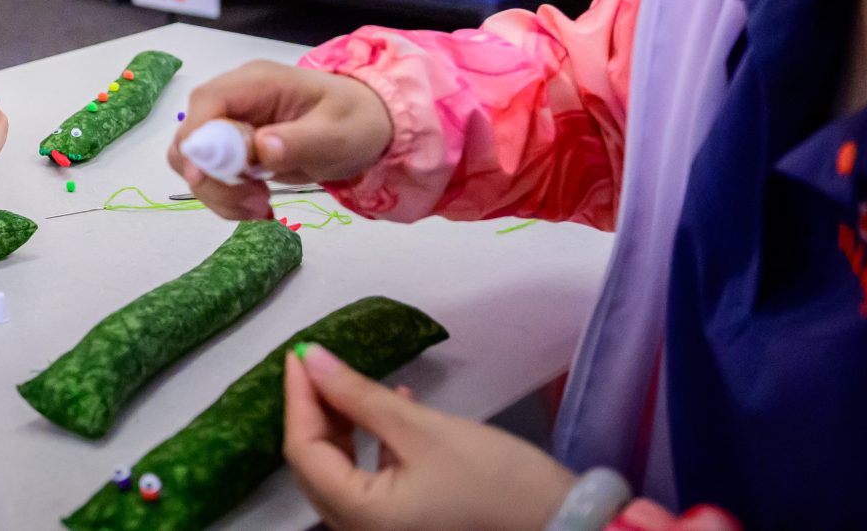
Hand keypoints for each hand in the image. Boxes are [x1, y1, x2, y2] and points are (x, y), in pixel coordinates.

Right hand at [167, 60, 393, 218]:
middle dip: (211, 176)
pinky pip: (211, 175)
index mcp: (257, 83)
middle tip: (254, 202)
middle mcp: (236, 99)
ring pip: (194, 161)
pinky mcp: (234, 149)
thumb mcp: (338, 133)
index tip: (206, 177)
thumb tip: (260, 149)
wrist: (367, 126)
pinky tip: (258, 207)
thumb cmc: (355, 122)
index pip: (207, 102)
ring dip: (218, 192)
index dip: (197, 139)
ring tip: (260, 208)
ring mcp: (232, 124)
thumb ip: (300, 141)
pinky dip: (226, 198)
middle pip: (192, 135)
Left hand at [283, 342, 573, 530]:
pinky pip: (371, 484)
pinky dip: (373, 447)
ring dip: (343, 426)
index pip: (305, 451)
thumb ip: (359, 395)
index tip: (302, 352)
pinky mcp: (409, 527)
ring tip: (356, 382)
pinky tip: (395, 408)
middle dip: (316, 412)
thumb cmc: (495, 481)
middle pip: (318, 466)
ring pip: (342, 474)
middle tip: (320, 363)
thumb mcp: (424, 430)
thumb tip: (311, 359)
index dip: (299, 398)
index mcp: (359, 518)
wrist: (567, 528)